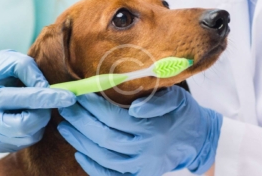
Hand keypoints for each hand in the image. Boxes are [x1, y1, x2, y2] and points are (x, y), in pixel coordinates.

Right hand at [0, 50, 75, 151]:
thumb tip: (48, 89)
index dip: (51, 98)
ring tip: (33, 106)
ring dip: (40, 121)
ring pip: (29, 136)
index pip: (26, 99)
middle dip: (43, 113)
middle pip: (26, 126)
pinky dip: (34, 129)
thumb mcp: (15, 61)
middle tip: (47, 101)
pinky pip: (26, 142)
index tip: (70, 97)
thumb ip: (32, 73)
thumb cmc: (2, 70)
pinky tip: (28, 115)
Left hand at [58, 85, 221, 175]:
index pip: (113, 117)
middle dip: (80, 122)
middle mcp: (145, 150)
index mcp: (153, 129)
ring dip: (80, 141)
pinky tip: (79, 154)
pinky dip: (93, 167)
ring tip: (65, 127)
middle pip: (104, 137)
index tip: (79, 95)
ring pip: (103, 156)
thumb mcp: (177, 98)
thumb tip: (134, 108)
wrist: (196, 139)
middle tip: (66, 109)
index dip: (92, 107)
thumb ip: (156, 102)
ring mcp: (141, 166)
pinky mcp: (139, 175)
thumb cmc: (183, 114)